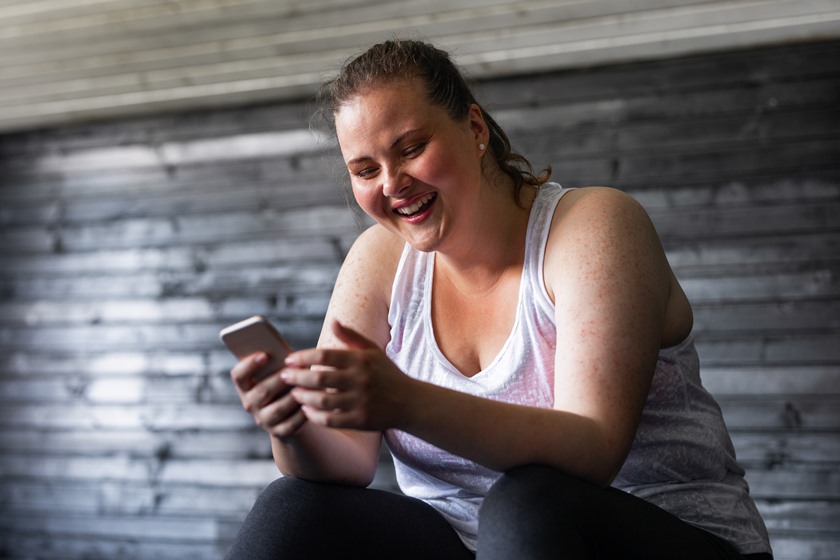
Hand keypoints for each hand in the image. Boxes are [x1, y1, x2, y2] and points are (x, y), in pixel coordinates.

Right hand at [230, 352, 305, 437]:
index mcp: (246, 385)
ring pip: (278, 408)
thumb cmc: (285, 382)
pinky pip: (291, 424)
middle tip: (294, 370)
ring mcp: (263, 419)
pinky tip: (311, 403)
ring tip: (307, 385)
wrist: (290, 412)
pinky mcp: (279, 431)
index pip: (239, 375)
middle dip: (279, 379)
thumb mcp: (278, 370)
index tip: (264, 355)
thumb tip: (290, 355)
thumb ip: (278, 362)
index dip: (249, 364)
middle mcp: (250, 404)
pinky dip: (301, 413)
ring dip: (293, 396)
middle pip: (262, 391)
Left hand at [281, 320, 410, 430]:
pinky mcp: (360, 420)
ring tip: (293, 393)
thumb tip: (332, 322)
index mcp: (360, 360)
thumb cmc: (386, 374)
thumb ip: (350, 336)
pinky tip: (306, 411)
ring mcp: (360, 401)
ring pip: (322, 400)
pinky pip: (330, 420)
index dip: (303, 357)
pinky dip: (314, 416)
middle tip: (283, 377)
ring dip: (303, 397)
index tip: (288, 360)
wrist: (410, 402)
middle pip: (319, 377)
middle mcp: (360, 380)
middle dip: (297, 377)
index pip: (325, 355)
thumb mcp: (373, 350)